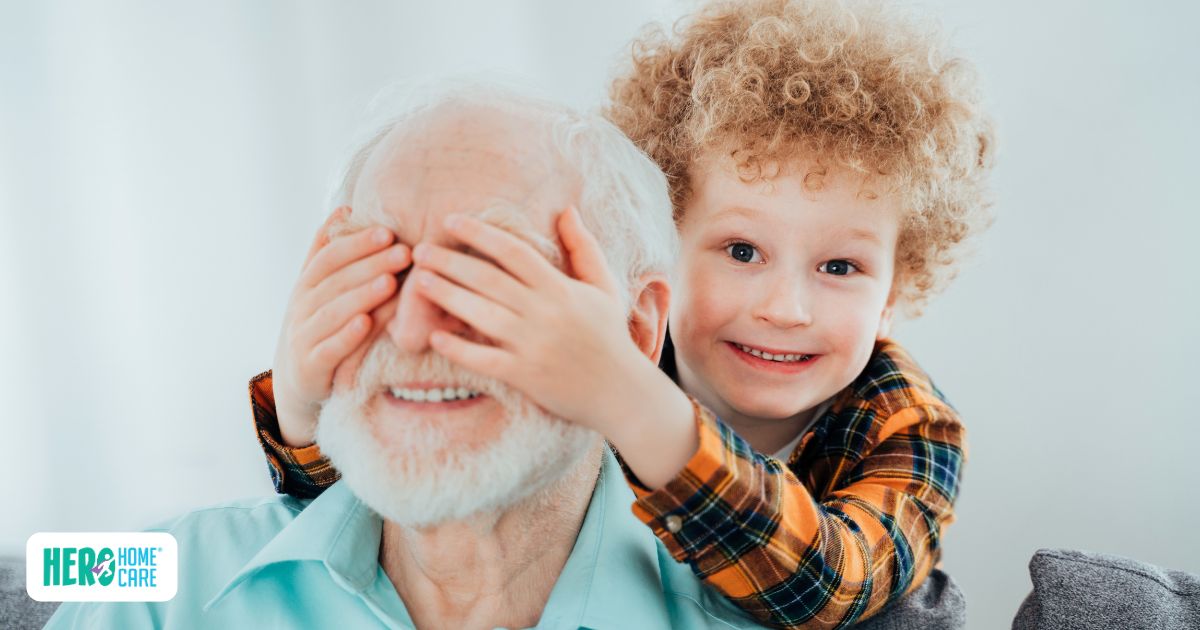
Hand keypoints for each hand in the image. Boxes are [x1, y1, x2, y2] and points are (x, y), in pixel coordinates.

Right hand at [272, 207, 412, 445]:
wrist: (298, 379)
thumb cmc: (319, 325)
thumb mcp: (319, 288)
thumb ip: (328, 251)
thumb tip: (344, 207)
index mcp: (307, 283)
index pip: (329, 257)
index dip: (357, 244)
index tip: (388, 231)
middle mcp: (302, 306)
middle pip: (336, 281)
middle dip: (370, 264)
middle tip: (403, 252)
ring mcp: (303, 336)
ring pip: (332, 312)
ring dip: (361, 296)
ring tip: (390, 283)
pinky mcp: (311, 367)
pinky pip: (329, 349)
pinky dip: (346, 336)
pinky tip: (366, 323)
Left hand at [411, 207, 647, 433]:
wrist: (621, 392)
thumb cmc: (609, 336)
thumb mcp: (603, 287)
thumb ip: (583, 248)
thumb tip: (566, 209)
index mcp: (560, 288)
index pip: (513, 251)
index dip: (479, 233)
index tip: (450, 221)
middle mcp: (544, 312)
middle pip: (488, 279)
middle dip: (449, 261)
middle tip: (419, 250)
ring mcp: (533, 345)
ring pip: (481, 314)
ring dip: (446, 296)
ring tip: (419, 282)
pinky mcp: (525, 375)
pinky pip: (484, 359)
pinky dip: (458, 349)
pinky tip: (434, 336)